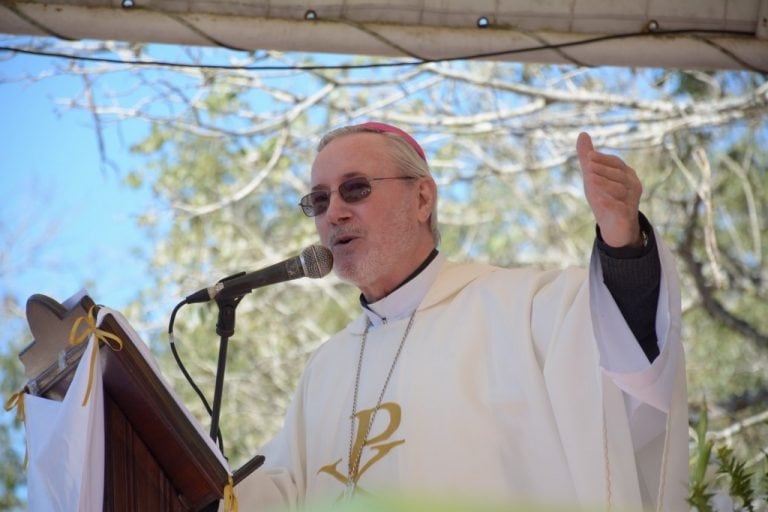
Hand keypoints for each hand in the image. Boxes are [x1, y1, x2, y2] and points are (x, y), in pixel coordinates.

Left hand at [576, 132, 642, 247]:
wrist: (614, 227)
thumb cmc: (604, 197)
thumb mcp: (593, 176)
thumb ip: (588, 157)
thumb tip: (582, 133)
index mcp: (626, 174)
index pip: (616, 162)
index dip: (603, 159)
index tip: (588, 157)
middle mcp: (633, 185)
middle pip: (619, 174)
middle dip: (603, 170)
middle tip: (588, 167)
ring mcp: (632, 200)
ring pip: (620, 189)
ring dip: (605, 184)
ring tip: (590, 181)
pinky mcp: (627, 216)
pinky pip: (620, 208)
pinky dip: (609, 202)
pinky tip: (598, 199)